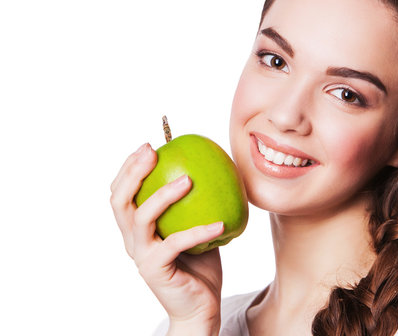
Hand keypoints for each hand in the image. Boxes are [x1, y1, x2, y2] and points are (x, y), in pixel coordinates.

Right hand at [110, 143, 223, 331]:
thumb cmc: (199, 265)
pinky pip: (175, 243)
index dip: (128, 168)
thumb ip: (194, 205)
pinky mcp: (155, 269)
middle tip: (153, 152)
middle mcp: (132, 240)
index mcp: (137, 229)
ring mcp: (141, 255)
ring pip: (141, 217)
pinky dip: (198, 231)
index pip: (121, 193)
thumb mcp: (195, 228)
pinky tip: (220, 223)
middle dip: (132, 171)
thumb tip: (211, 170)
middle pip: (120, 200)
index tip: (149, 146)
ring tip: (187, 179)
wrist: (199, 308)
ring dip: (162, 195)